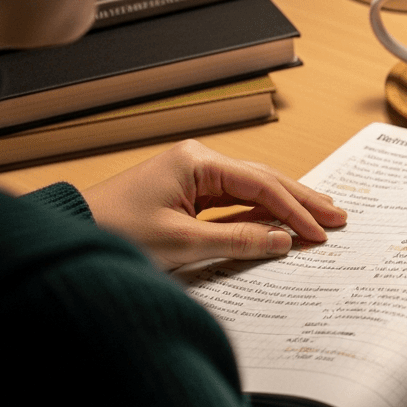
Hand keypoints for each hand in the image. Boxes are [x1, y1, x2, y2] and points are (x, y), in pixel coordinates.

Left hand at [81, 140, 346, 270]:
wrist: (68, 236)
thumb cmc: (114, 233)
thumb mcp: (181, 243)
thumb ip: (237, 241)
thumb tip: (282, 241)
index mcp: (197, 162)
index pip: (262, 186)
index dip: (296, 211)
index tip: (322, 233)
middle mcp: (198, 162)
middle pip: (263, 180)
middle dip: (302, 200)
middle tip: (339, 216)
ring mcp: (192, 178)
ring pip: (251, 190)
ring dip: (284, 206)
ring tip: (320, 218)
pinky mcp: (185, 195)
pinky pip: (233, 202)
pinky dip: (260, 214)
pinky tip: (281, 223)